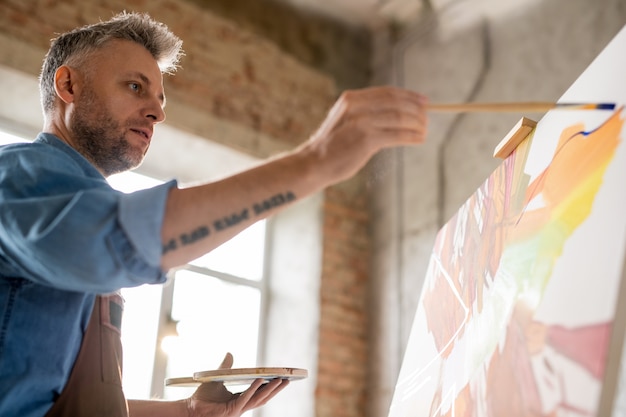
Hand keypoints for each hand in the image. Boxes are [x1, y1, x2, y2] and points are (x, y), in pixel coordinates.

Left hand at [185, 353, 289, 416]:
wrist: (190, 409)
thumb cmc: (202, 398)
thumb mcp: (218, 379)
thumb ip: (225, 367)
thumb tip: (229, 353)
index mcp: (240, 400)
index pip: (259, 393)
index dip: (270, 387)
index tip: (281, 379)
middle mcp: (241, 406)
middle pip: (263, 397)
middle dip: (276, 389)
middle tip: (288, 380)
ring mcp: (238, 409)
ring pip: (258, 399)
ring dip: (270, 389)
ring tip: (280, 379)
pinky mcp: (232, 410)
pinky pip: (246, 398)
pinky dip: (254, 388)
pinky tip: (260, 380)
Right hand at [307, 86, 427, 181]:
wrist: (314, 163)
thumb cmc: (332, 146)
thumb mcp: (346, 121)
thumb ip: (365, 114)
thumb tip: (397, 114)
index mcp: (351, 99)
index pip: (387, 92)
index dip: (408, 95)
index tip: (424, 101)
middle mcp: (356, 106)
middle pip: (396, 102)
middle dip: (416, 110)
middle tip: (426, 119)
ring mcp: (362, 122)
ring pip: (399, 117)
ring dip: (416, 124)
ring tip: (424, 131)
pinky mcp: (367, 139)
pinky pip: (397, 134)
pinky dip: (411, 136)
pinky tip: (418, 139)